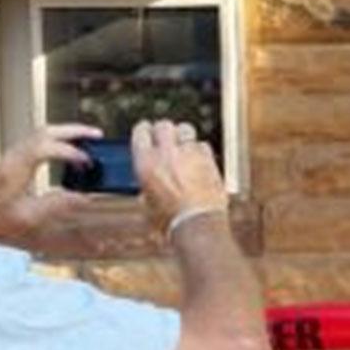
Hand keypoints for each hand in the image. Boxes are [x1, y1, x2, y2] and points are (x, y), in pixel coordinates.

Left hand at [0, 123, 100, 249]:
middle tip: (97, 135)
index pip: (49, 147)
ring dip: (66, 133)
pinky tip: (66, 151)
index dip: (72, 152)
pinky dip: (56, 140)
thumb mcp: (29, 217)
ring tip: (87, 140)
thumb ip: (58, 204)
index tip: (88, 164)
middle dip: (74, 131)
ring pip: (41, 132)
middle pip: (47, 131)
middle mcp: (13, 156)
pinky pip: (37, 140)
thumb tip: (84, 197)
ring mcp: (11, 155)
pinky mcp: (11, 160)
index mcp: (17, 168)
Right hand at [130, 119, 227, 233]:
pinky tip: (198, 159)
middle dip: (163, 130)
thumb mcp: (147, 203)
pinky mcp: (209, 159)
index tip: (145, 131)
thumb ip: (147, 184)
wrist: (197, 224)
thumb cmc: (169, 220)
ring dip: (182, 135)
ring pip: (185, 129)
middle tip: (164, 137)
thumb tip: (149, 182)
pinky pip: (203, 144)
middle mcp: (167, 153)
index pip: (140, 131)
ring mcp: (190, 153)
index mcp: (145, 162)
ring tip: (182, 146)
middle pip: (164, 125)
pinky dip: (199, 149)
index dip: (143, 130)